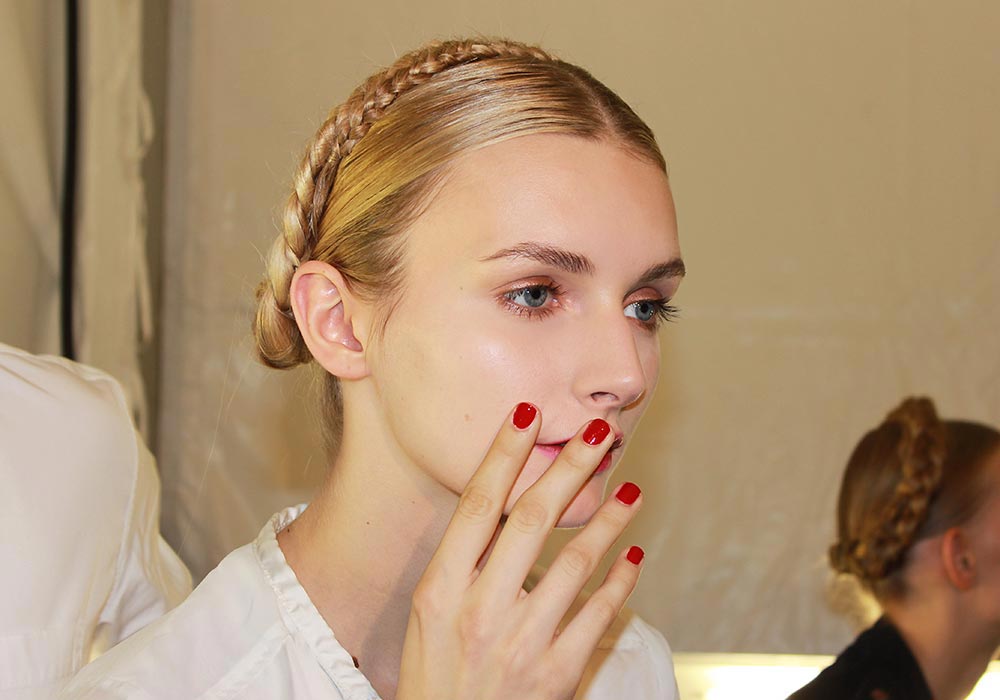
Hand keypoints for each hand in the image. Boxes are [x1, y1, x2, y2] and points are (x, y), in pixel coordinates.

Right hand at [397, 403, 644, 699]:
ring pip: (574, 562)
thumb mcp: (429, 616)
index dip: (505, 453)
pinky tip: (634, 558)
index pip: (479, 505)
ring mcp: (521, 642)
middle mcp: (480, 608)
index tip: (529, 413)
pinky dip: (619, 584)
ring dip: (609, 521)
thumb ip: (462, 565)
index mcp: (441, 589)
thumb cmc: (434, 677)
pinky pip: (596, 616)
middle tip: (601, 431)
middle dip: (570, 468)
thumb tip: (498, 507)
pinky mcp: (554, 673)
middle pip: (531, 519)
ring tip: (630, 489)